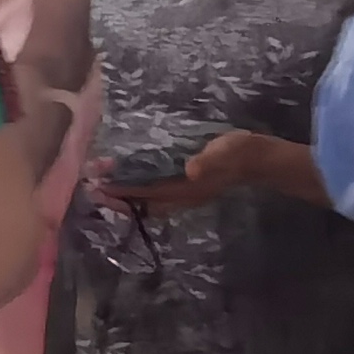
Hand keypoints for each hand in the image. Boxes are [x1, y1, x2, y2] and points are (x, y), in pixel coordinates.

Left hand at [105, 130, 297, 211]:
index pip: (146, 191)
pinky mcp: (189, 188)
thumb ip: (209, 160)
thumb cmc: (241, 152)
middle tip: (93, 187)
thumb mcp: (226, 151)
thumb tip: (191, 170)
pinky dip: (140, 190)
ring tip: (105, 186)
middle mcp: (182, 196)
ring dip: (127, 195)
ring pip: (149, 201)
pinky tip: (131, 181)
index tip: (98, 184)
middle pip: (143, 202)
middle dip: (118, 197)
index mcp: (186, 188)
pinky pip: (158, 195)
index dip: (122, 189)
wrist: (260, 160)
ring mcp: (186, 194)